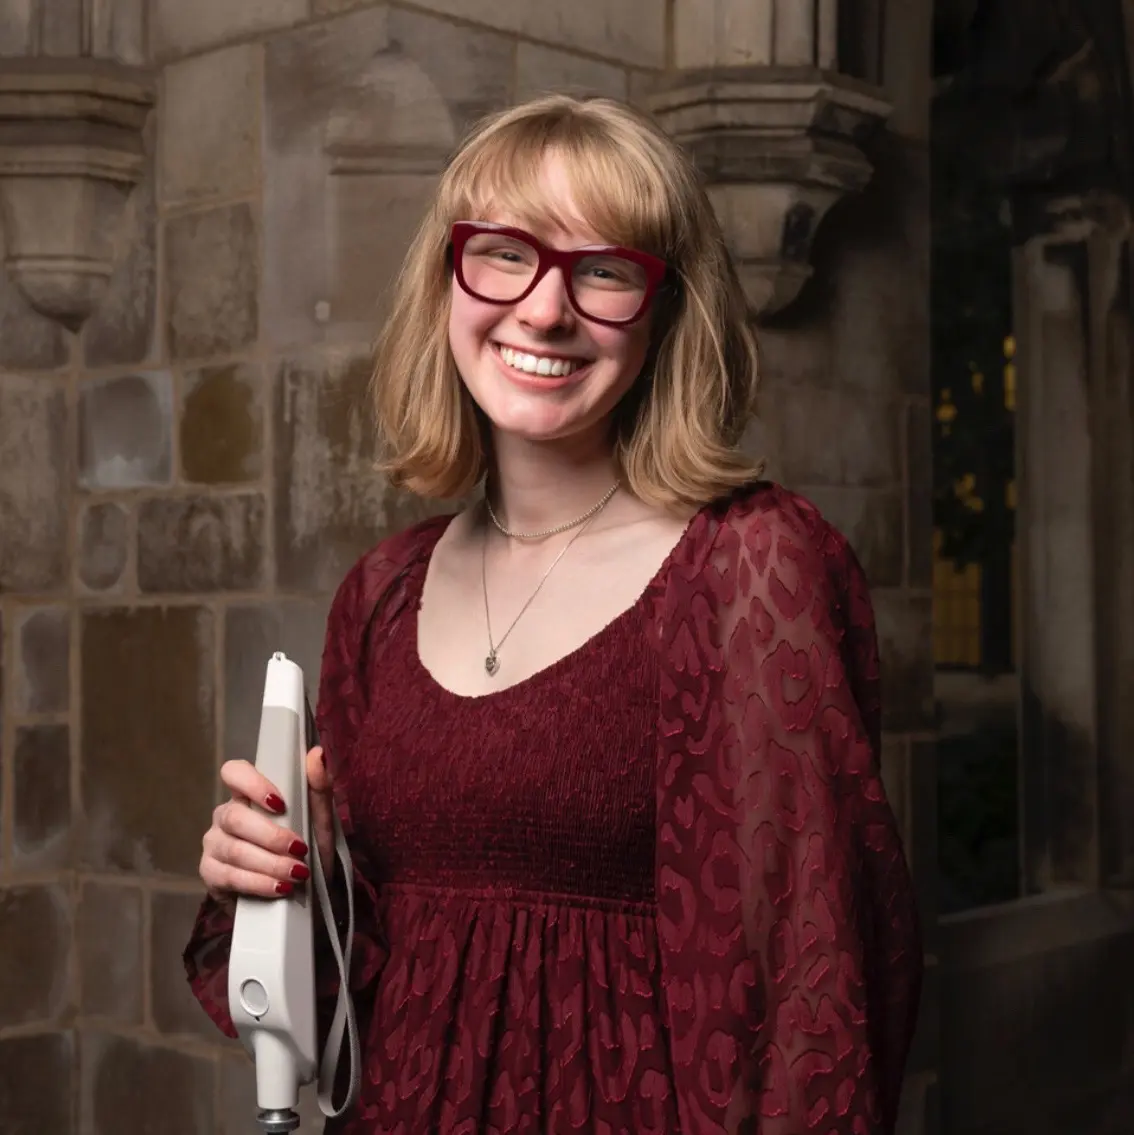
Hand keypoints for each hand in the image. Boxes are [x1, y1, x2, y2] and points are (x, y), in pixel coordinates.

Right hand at [199, 746, 335, 901]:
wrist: (301, 892)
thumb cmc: (308, 848)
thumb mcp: (320, 819)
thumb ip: (318, 787)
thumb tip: (317, 753)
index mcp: (249, 795)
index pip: (234, 772)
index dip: (251, 784)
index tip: (279, 803)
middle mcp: (226, 816)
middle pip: (234, 817)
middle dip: (271, 836)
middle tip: (300, 850)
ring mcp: (214, 844)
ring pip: (234, 850)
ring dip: (270, 864)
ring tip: (297, 874)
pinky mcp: (211, 874)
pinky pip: (229, 876)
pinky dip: (258, 883)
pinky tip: (279, 888)